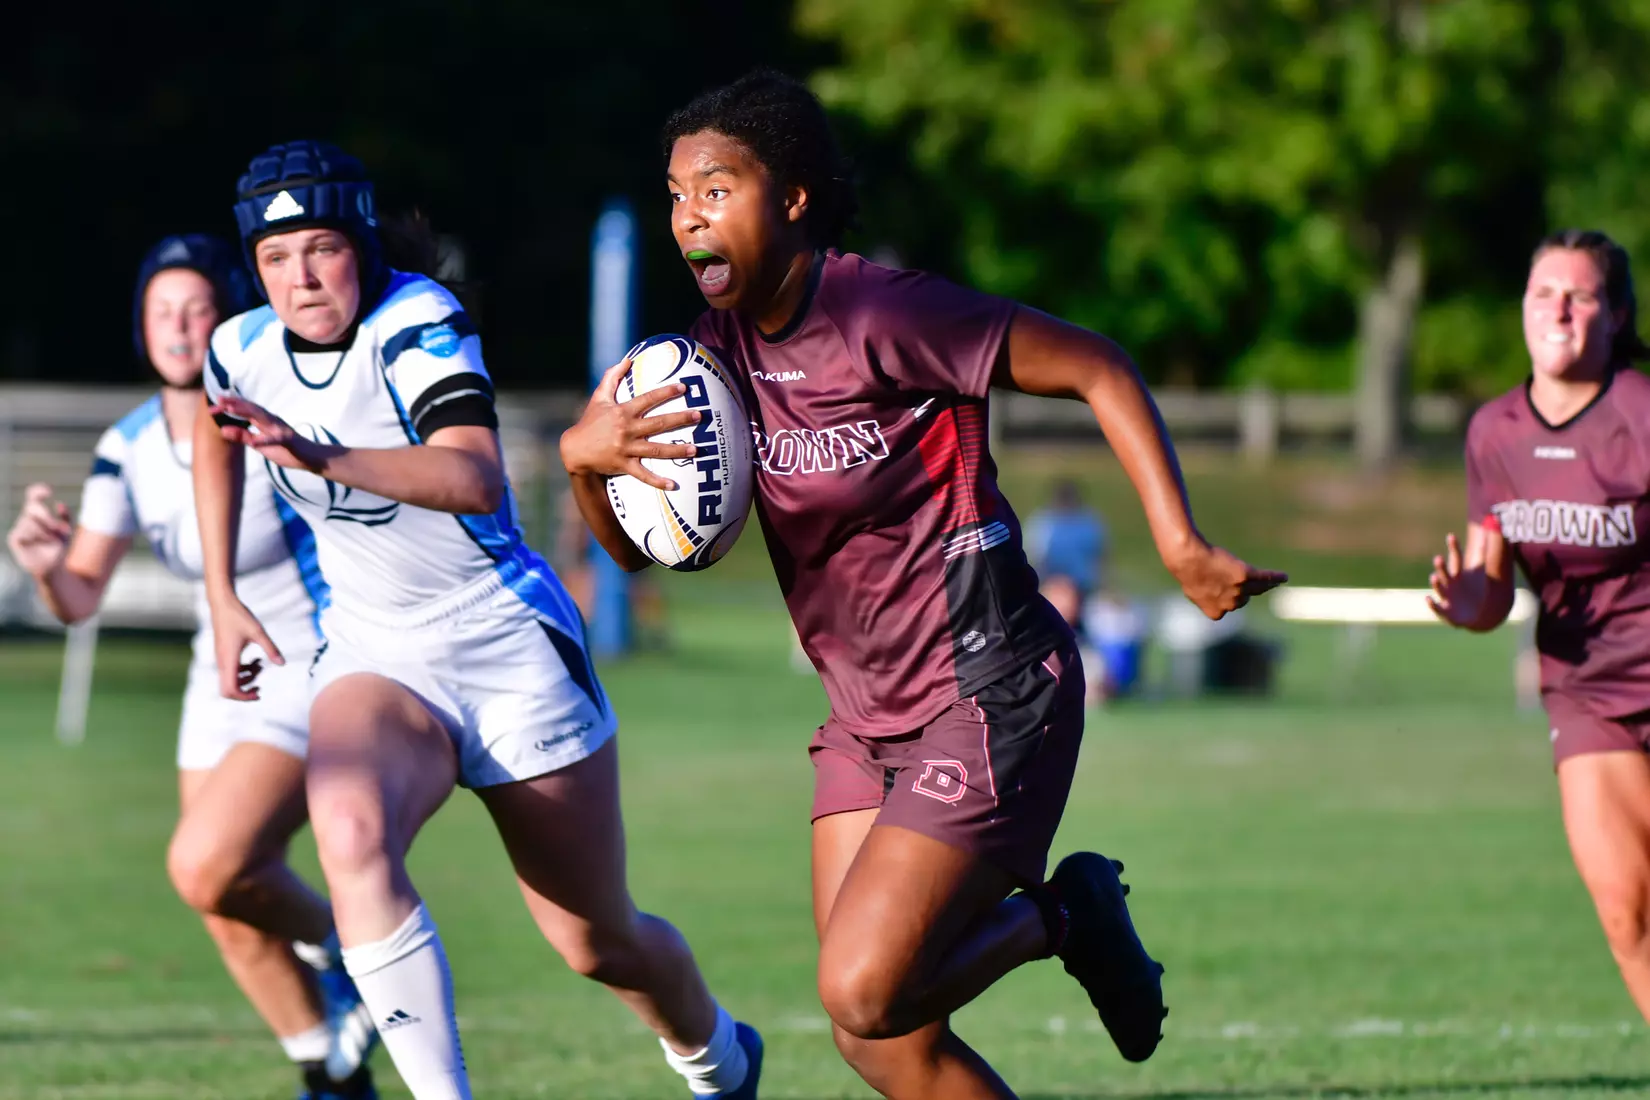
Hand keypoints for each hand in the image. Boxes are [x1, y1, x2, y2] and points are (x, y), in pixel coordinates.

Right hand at [7, 483, 71, 578]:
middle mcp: (26, 518)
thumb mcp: (66, 532)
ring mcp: (19, 528)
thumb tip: (59, 504)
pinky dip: (34, 537)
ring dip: (44, 530)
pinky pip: (22, 533)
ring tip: (52, 540)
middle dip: (46, 516)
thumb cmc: (58, 547)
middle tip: (57, 527)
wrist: (52, 567)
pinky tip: (41, 542)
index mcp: (37, 514)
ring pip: (29, 521)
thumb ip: (66, 518)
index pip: (32, 496)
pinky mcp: (14, 538)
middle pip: (32, 507)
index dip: (38, 491)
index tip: (48, 491)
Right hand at [210, 596, 284, 700]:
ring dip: (246, 680)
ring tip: (260, 667)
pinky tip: (255, 662)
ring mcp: (221, 658)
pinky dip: (243, 672)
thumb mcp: (258, 632)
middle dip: (243, 693)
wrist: (222, 603)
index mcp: (229, 659)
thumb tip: (283, 664)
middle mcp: (222, 662)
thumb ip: (271, 648)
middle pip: (226, 690)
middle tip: (259, 690)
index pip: (230, 689)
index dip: (243, 697)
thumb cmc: (239, 616)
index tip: (258, 693)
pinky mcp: (223, 654)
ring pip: (230, 681)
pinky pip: (231, 671)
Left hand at [211, 396, 322, 471]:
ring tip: (231, 409)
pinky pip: (276, 439)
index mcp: (264, 421)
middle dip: (235, 403)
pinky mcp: (289, 440)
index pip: (244, 411)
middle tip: (218, 399)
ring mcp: (281, 429)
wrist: (310, 458)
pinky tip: (255, 443)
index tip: (212, 409)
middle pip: (251, 409)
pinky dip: (266, 439)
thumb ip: (243, 437)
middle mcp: (272, 421)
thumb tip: (222, 429)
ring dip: (246, 412)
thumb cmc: (286, 450)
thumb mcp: (259, 445)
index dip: (229, 408)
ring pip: (262, 417)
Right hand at [559, 358, 701, 490]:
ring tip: (696, 449)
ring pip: (656, 450)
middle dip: (680, 419)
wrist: (575, 449)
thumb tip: (626, 359)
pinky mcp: (624, 465)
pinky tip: (674, 485)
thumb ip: (613, 377)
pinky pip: (643, 475)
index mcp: (622, 412)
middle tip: (699, 416)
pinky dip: (658, 481)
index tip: (683, 388)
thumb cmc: (590, 421)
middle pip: (658, 424)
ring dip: (677, 450)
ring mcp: (626, 449)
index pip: (648, 399)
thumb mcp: (599, 397)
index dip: (666, 392)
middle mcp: (627, 430)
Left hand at [1168, 541, 1287, 619]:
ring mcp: (1239, 590)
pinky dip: (1275, 577)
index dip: (1228, 596)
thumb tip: (1213, 600)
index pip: (1230, 606)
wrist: (1189, 559)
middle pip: (1243, 598)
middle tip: (1238, 581)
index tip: (1225, 590)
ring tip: (1274, 582)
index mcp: (1216, 613)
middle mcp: (1230, 604)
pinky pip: (1264, 577)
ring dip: (1266, 585)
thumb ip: (1207, 598)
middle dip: (1240, 590)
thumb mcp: (1195, 591)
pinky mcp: (1245, 575)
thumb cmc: (1188, 572)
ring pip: (1257, 588)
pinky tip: (1284, 577)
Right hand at [1426, 532, 1479, 627]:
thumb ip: (1481, 555)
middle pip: (1444, 572)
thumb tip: (1487, 533)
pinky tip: (1428, 599)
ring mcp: (1446, 596)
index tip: (1451, 536)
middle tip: (1438, 558)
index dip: (1454, 548)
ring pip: (1440, 588)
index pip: (1456, 558)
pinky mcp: (1444, 611)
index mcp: (1458, 573)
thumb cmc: (1475, 590)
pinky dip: (1432, 604)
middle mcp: (1449, 583)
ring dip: (1436, 583)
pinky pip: (1436, 607)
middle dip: (1441, 567)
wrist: (1475, 614)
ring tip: (1434, 577)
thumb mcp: (1479, 573)